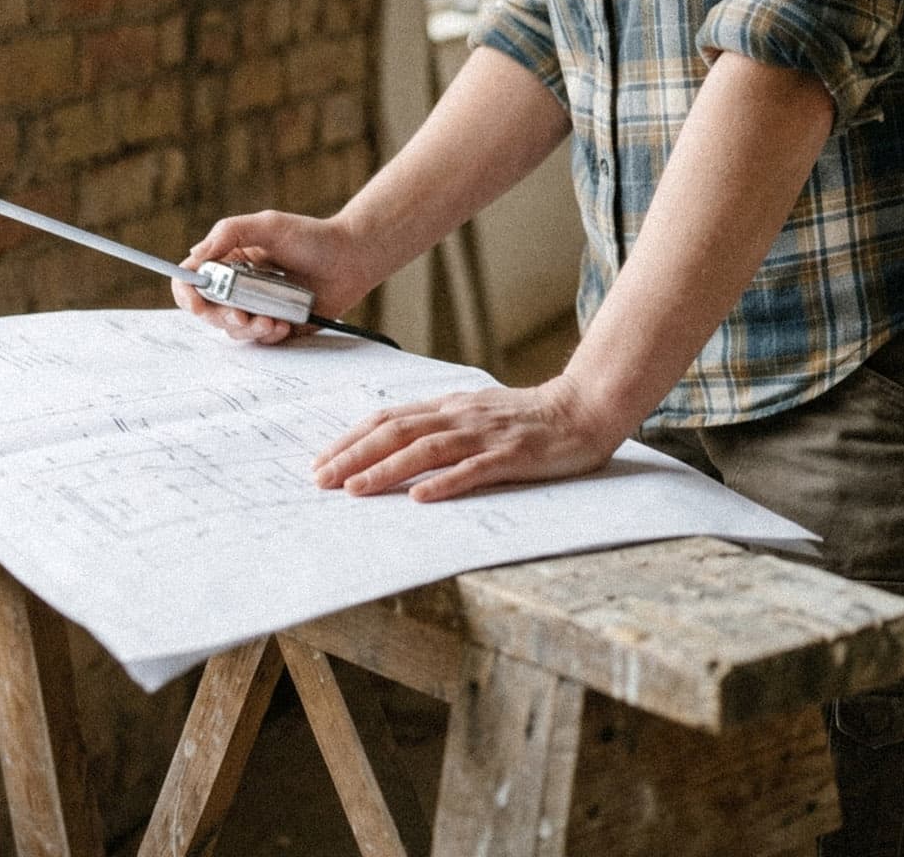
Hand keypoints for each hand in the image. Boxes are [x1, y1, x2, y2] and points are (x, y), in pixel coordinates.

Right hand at [171, 209, 375, 345]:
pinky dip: (269, 335)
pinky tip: (285, 323)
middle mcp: (239, 286)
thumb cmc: (312, 237)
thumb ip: (230, 233)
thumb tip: (195, 255)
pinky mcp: (277, 324)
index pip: (193, 280)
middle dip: (223, 318)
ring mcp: (257, 307)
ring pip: (234, 330)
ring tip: (272, 320)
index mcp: (230, 261)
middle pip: (209, 312)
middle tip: (243, 315)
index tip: (198, 304)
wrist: (351, 258)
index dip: (188, 294)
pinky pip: (261, 340)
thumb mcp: (268, 225)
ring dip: (249, 329)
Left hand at [312, 373, 622, 501]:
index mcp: (450, 406)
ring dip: (387, 470)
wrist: (583, 408)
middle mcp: (461, 416)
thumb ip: (441, 426)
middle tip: (321, 480)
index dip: (352, 439)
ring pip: (427, 450)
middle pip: (398, 432)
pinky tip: (421, 497)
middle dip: (354, 456)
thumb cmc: (528, 418)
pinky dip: (445, 483)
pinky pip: (474, 470)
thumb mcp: (476, 414)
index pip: (389, 419)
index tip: (321, 462)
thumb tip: (394, 445)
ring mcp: (486, 435)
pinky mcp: (512, 455)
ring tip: (355, 490)